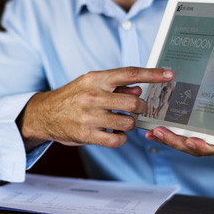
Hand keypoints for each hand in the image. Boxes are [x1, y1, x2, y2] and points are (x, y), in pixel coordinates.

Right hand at [18, 67, 173, 149]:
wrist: (44, 114)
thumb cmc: (71, 97)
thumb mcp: (90, 85)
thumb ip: (115, 86)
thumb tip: (139, 89)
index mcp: (95, 79)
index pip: (129, 73)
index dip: (152, 74)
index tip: (169, 75)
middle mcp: (92, 96)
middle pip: (133, 102)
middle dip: (140, 107)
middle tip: (136, 109)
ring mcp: (89, 116)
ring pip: (128, 122)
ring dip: (130, 124)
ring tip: (121, 121)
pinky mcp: (86, 135)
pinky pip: (117, 139)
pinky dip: (121, 138)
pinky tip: (115, 133)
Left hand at [145, 127, 213, 156]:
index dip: (203, 146)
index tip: (191, 141)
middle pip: (195, 147)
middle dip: (176, 141)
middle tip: (161, 132)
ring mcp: (206, 139)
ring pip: (185, 143)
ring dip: (167, 139)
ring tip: (153, 132)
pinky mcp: (194, 133)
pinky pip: (179, 138)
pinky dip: (166, 136)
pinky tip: (152, 132)